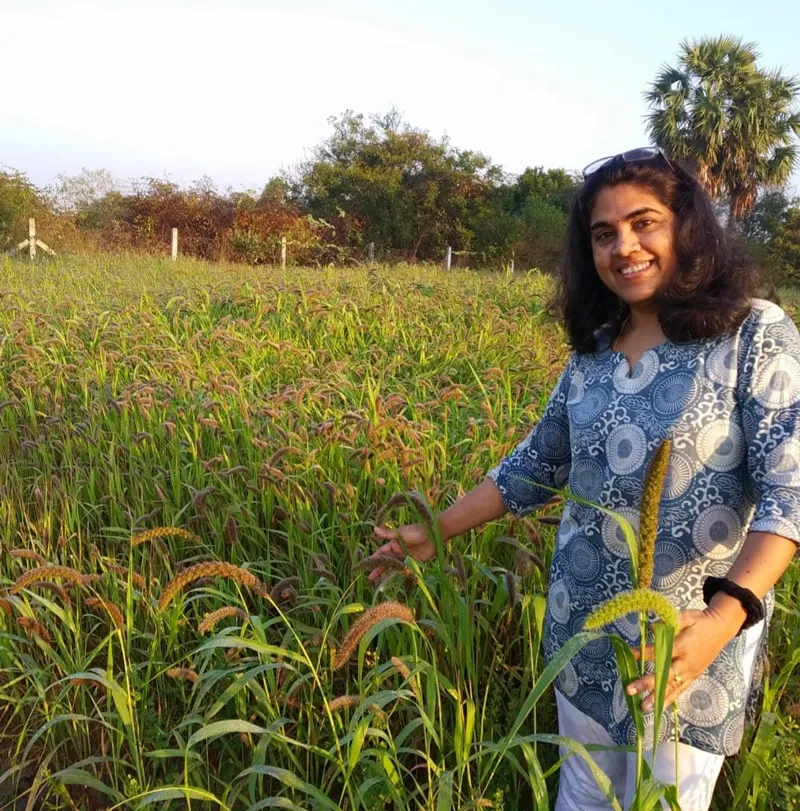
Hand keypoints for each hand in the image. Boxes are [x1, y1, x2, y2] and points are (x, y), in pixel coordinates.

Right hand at [366, 523, 435, 581]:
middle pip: (387, 562)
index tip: (366, 565)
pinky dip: (401, 575)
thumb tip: (374, 529)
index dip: (374, 558)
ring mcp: (407, 557)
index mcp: (394, 543)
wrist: (434, 534)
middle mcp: (399, 551)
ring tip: (380, 583)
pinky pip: (406, 570)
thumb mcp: (401, 533)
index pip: (381, 552)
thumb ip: (387, 534)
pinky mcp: (415, 562)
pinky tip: (395, 581)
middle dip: (379, 570)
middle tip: (370, 578)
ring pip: (395, 568)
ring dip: (388, 575)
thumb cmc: (417, 531)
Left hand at [626, 607, 740, 712]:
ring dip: (657, 698)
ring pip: (673, 688)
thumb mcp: (686, 616)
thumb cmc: (700, 621)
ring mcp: (691, 672)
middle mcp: (686, 663)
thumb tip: (650, 629)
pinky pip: (681, 690)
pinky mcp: (694, 676)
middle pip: (664, 675)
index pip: (659, 652)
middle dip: (647, 683)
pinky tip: (659, 708)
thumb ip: (669, 622)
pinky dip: (670, 699)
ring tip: (643, 708)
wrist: (720, 629)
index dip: (643, 654)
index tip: (629, 655)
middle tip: (630, 690)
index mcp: (683, 646)